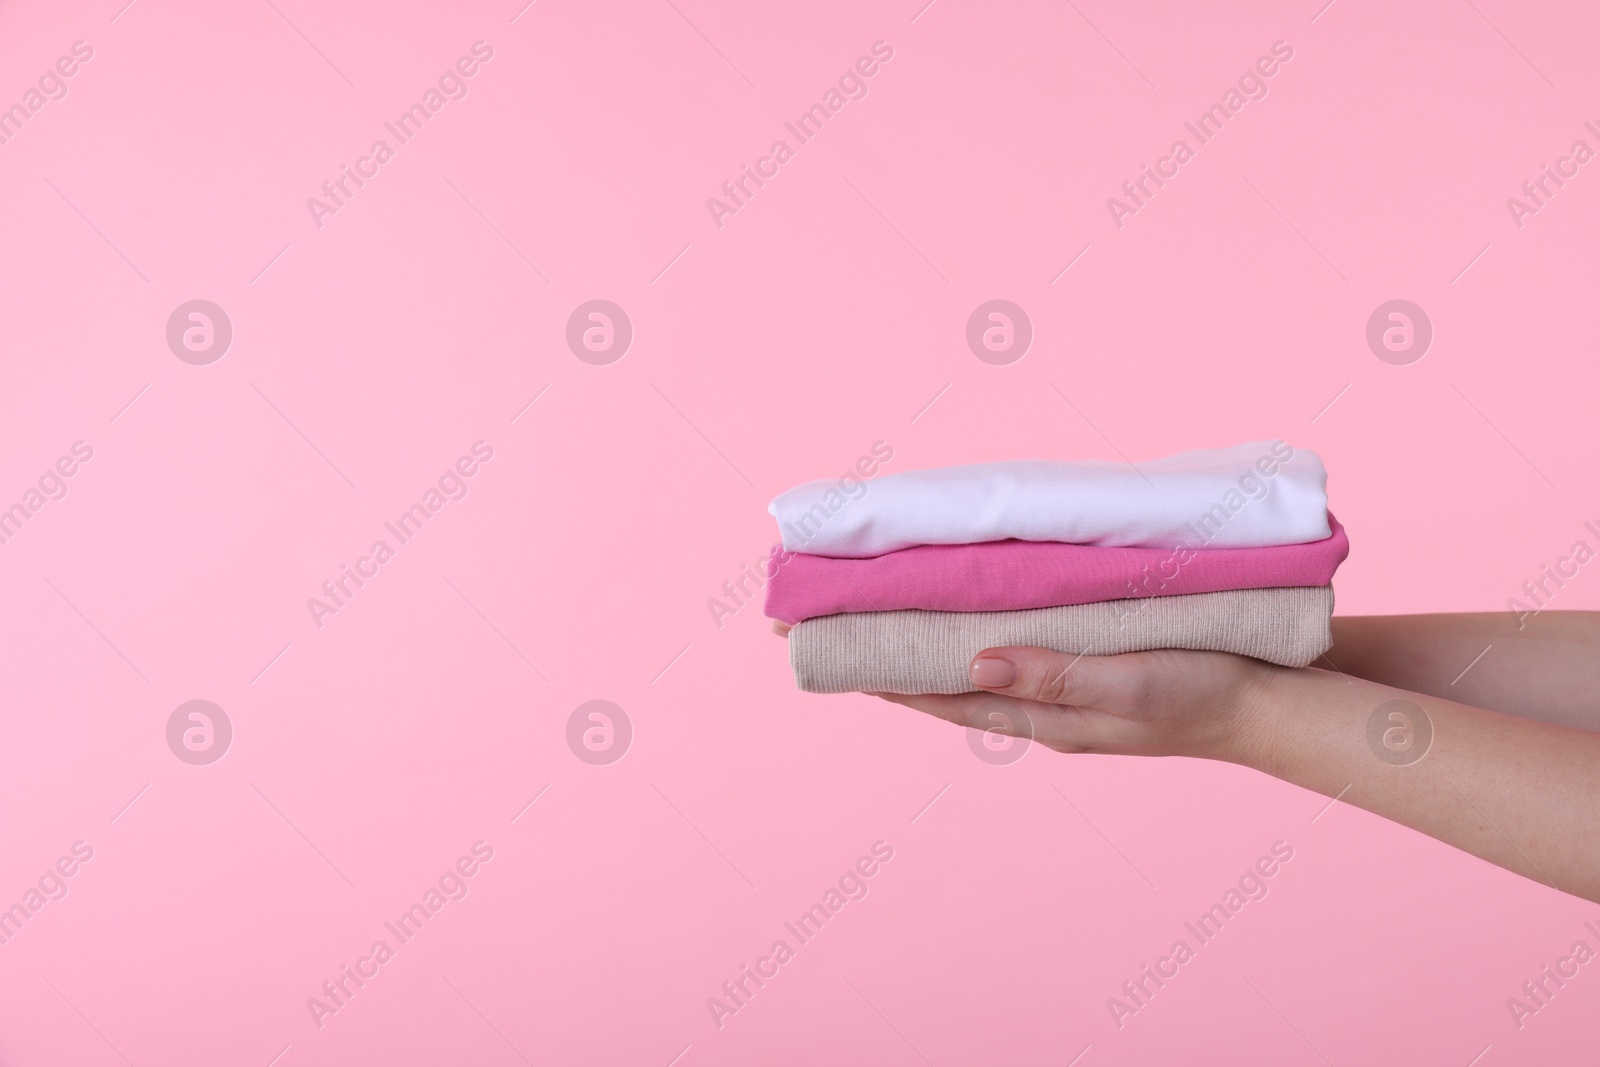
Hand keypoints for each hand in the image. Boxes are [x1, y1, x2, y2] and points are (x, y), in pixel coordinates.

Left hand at [874, 646, 1280, 760]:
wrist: (1270, 702)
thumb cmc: (1204, 693)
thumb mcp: (1128, 685)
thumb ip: (1055, 675)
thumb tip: (974, 664)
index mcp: (1046, 719)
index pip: (946, 696)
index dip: (889, 674)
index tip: (835, 649)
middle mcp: (1045, 710)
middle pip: (952, 683)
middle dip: (895, 656)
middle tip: (838, 623)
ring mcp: (1066, 691)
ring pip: (980, 666)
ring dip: (933, 642)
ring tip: (886, 615)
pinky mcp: (1089, 666)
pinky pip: (1018, 651)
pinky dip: (982, 631)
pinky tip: (973, 611)